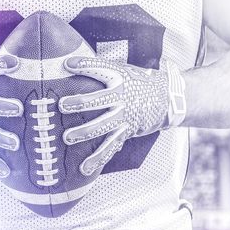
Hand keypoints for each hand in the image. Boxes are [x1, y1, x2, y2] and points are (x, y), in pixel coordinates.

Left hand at [58, 56, 183, 175]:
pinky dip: (98, 158)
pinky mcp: (126, 131)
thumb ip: (100, 68)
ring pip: (102, 126)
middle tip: (62, 106)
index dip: (85, 66)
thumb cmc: (138, 82)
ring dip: (84, 132)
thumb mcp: (123, 70)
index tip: (68, 64)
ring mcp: (124, 117)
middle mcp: (121, 98)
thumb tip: (68, 61)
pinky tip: (84, 168)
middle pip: (97, 101)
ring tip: (67, 138)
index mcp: (120, 78)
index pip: (101, 69)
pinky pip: (111, 147)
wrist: (167, 99)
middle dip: (79, 103)